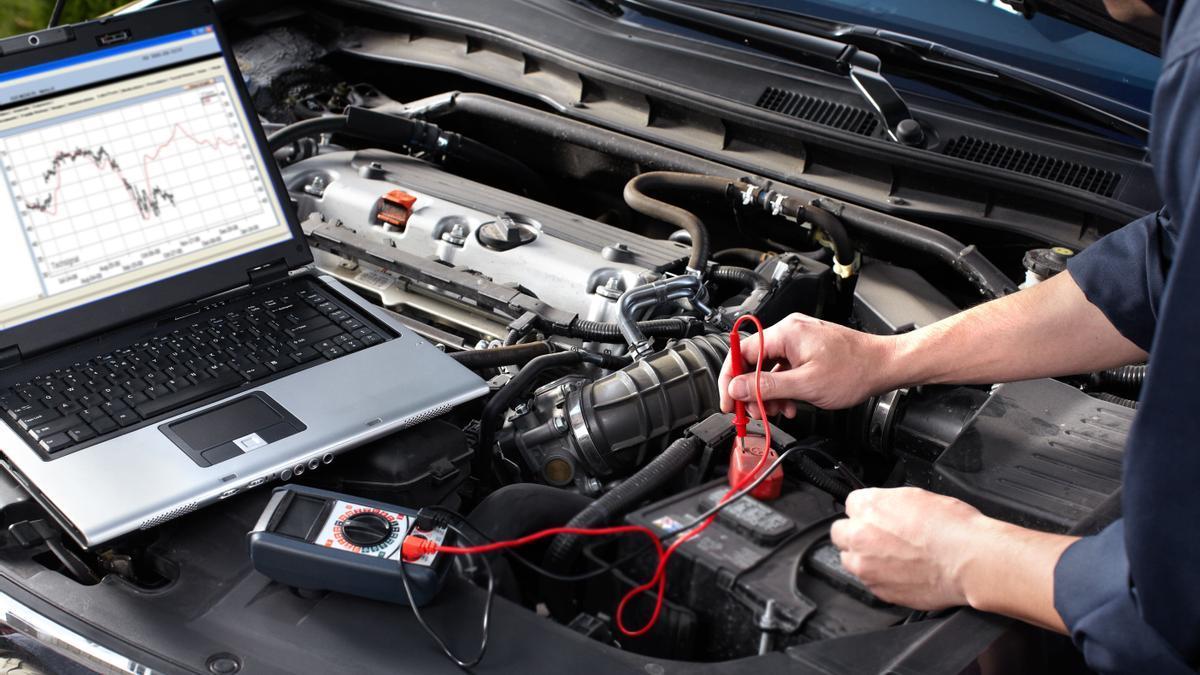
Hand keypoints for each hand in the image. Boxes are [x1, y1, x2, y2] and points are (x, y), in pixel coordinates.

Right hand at [718, 313, 896, 414]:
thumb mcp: (805, 385)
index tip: (728, 401)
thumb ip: (766, 386)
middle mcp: (790, 331)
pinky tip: (789, 403)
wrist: (884, 366)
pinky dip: (783, 388)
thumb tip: (736, 388)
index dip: (730, 379)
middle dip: (751, 390)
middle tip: (752, 413)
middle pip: (754, 361)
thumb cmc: (854, 370)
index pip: (741, 352)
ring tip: (777, 411)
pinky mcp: (807, 350)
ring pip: (769, 368)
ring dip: (768, 393)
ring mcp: (799, 340)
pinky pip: (784, 369)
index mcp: (786, 333)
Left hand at [829, 487, 987, 609]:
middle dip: (857, 533)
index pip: (851, 504)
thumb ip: (889, 503)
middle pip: (841, 533)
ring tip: (892, 557)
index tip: (876, 517)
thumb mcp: (918, 496)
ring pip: (850, 559)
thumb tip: (884, 509)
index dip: (867, 511)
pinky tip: (902, 572)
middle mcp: (861, 535)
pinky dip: (880, 577)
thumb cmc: (953, 528)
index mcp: (869, 506)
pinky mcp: (878, 590)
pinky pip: (869, 581)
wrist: (971, 561)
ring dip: (864, 557)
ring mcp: (866, 566)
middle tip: (879, 537)